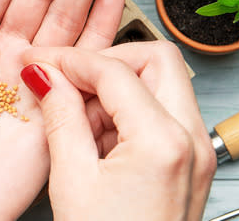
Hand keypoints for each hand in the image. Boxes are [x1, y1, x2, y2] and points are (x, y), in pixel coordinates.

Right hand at [21, 42, 216, 220]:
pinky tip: (96, 138)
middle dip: (107, 62)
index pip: (115, 70)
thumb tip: (45, 75)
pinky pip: (164, 114)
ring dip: (117, 88)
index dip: (70, 60)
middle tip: (67, 79)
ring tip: (77, 118)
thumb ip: (59, 115)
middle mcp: (192, 140)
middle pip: (156, 61)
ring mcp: (198, 152)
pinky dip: (129, 112)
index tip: (40, 62)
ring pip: (162, 83)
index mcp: (163, 141)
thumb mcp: (71, 179)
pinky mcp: (192, 164)